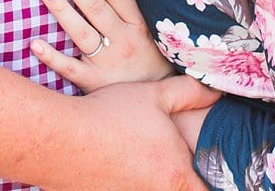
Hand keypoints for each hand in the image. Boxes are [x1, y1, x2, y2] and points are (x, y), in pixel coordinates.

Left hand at [30, 0, 175, 90]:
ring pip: (83, 34)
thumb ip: (127, 8)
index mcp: (138, 24)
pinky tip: (34, 43)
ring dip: (63, 11)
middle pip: (97, 9)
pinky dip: (52, 57)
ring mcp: (108, 63)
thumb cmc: (147, 56)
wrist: (156, 99)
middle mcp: (124, 41)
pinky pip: (70, 69)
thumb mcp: (148, 30)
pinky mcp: (93, 83)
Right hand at [51, 76, 220, 190]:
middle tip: (176, 156)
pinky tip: (115, 157)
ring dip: (150, 174)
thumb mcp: (155, 96)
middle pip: (178, 189)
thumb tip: (216, 93)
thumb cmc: (109, 115)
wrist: (58, 137)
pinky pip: (124, 188)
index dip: (216, 182)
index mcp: (174, 174)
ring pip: (149, 188)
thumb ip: (191, 94)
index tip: (211, 169)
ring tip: (139, 152)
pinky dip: (125, 178)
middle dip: (180, 176)